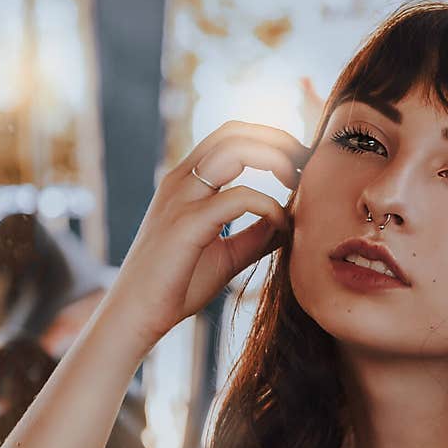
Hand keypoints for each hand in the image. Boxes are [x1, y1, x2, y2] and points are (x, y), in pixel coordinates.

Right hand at [104, 120, 311, 352]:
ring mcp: (181, 198)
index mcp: (187, 182)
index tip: (301, 163)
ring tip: (299, 183)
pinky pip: (238, 197)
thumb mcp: (226, 255)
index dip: (270, 140)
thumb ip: (255, 236)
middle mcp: (181, 180)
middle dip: (279, 141)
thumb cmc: (177, 285)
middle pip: (235, 132)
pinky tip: (282, 224)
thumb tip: (288, 222)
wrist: (138, 315)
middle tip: (310, 165)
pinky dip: (269, 206)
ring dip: (276, 159)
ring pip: (235, 150)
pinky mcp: (186, 224)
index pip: (231, 137)